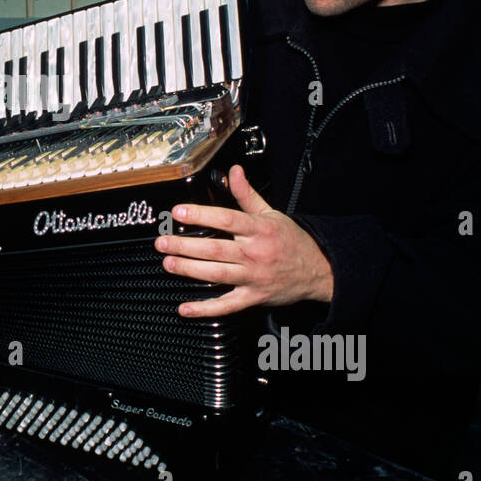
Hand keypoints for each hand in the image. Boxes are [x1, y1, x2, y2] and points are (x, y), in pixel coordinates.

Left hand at [155, 164, 333, 316]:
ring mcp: (253, 277)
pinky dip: (205, 309)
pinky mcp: (253, 297)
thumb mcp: (271, 213)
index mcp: (259, 230)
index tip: (179, 212)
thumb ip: (247, 194)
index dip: (201, 215)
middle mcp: (254, 253)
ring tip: (168, 263)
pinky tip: (185, 308)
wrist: (318, 271)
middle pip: (215, 249)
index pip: (227, 219)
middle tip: (163, 242)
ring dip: (190, 270)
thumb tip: (233, 171)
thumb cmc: (292, 241)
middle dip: (185, 246)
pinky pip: (226, 305)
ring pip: (217, 274)